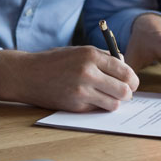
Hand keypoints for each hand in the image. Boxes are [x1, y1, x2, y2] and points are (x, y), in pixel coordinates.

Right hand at [0, 46, 138, 111]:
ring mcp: (81, 91)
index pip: (124, 70)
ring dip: (115, 102)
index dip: (132, 79)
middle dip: (128, 93)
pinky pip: (97, 110)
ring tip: (109, 97)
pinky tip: (93, 100)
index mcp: (91, 55)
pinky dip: (99, 107)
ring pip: (113, 104)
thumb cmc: (56, 60)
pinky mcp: (74, 106)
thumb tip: (125, 67)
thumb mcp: (80, 50)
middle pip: (124, 89)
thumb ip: (102, 58)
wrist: (28, 74)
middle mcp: (88, 72)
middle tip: (125, 92)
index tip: (132, 82)